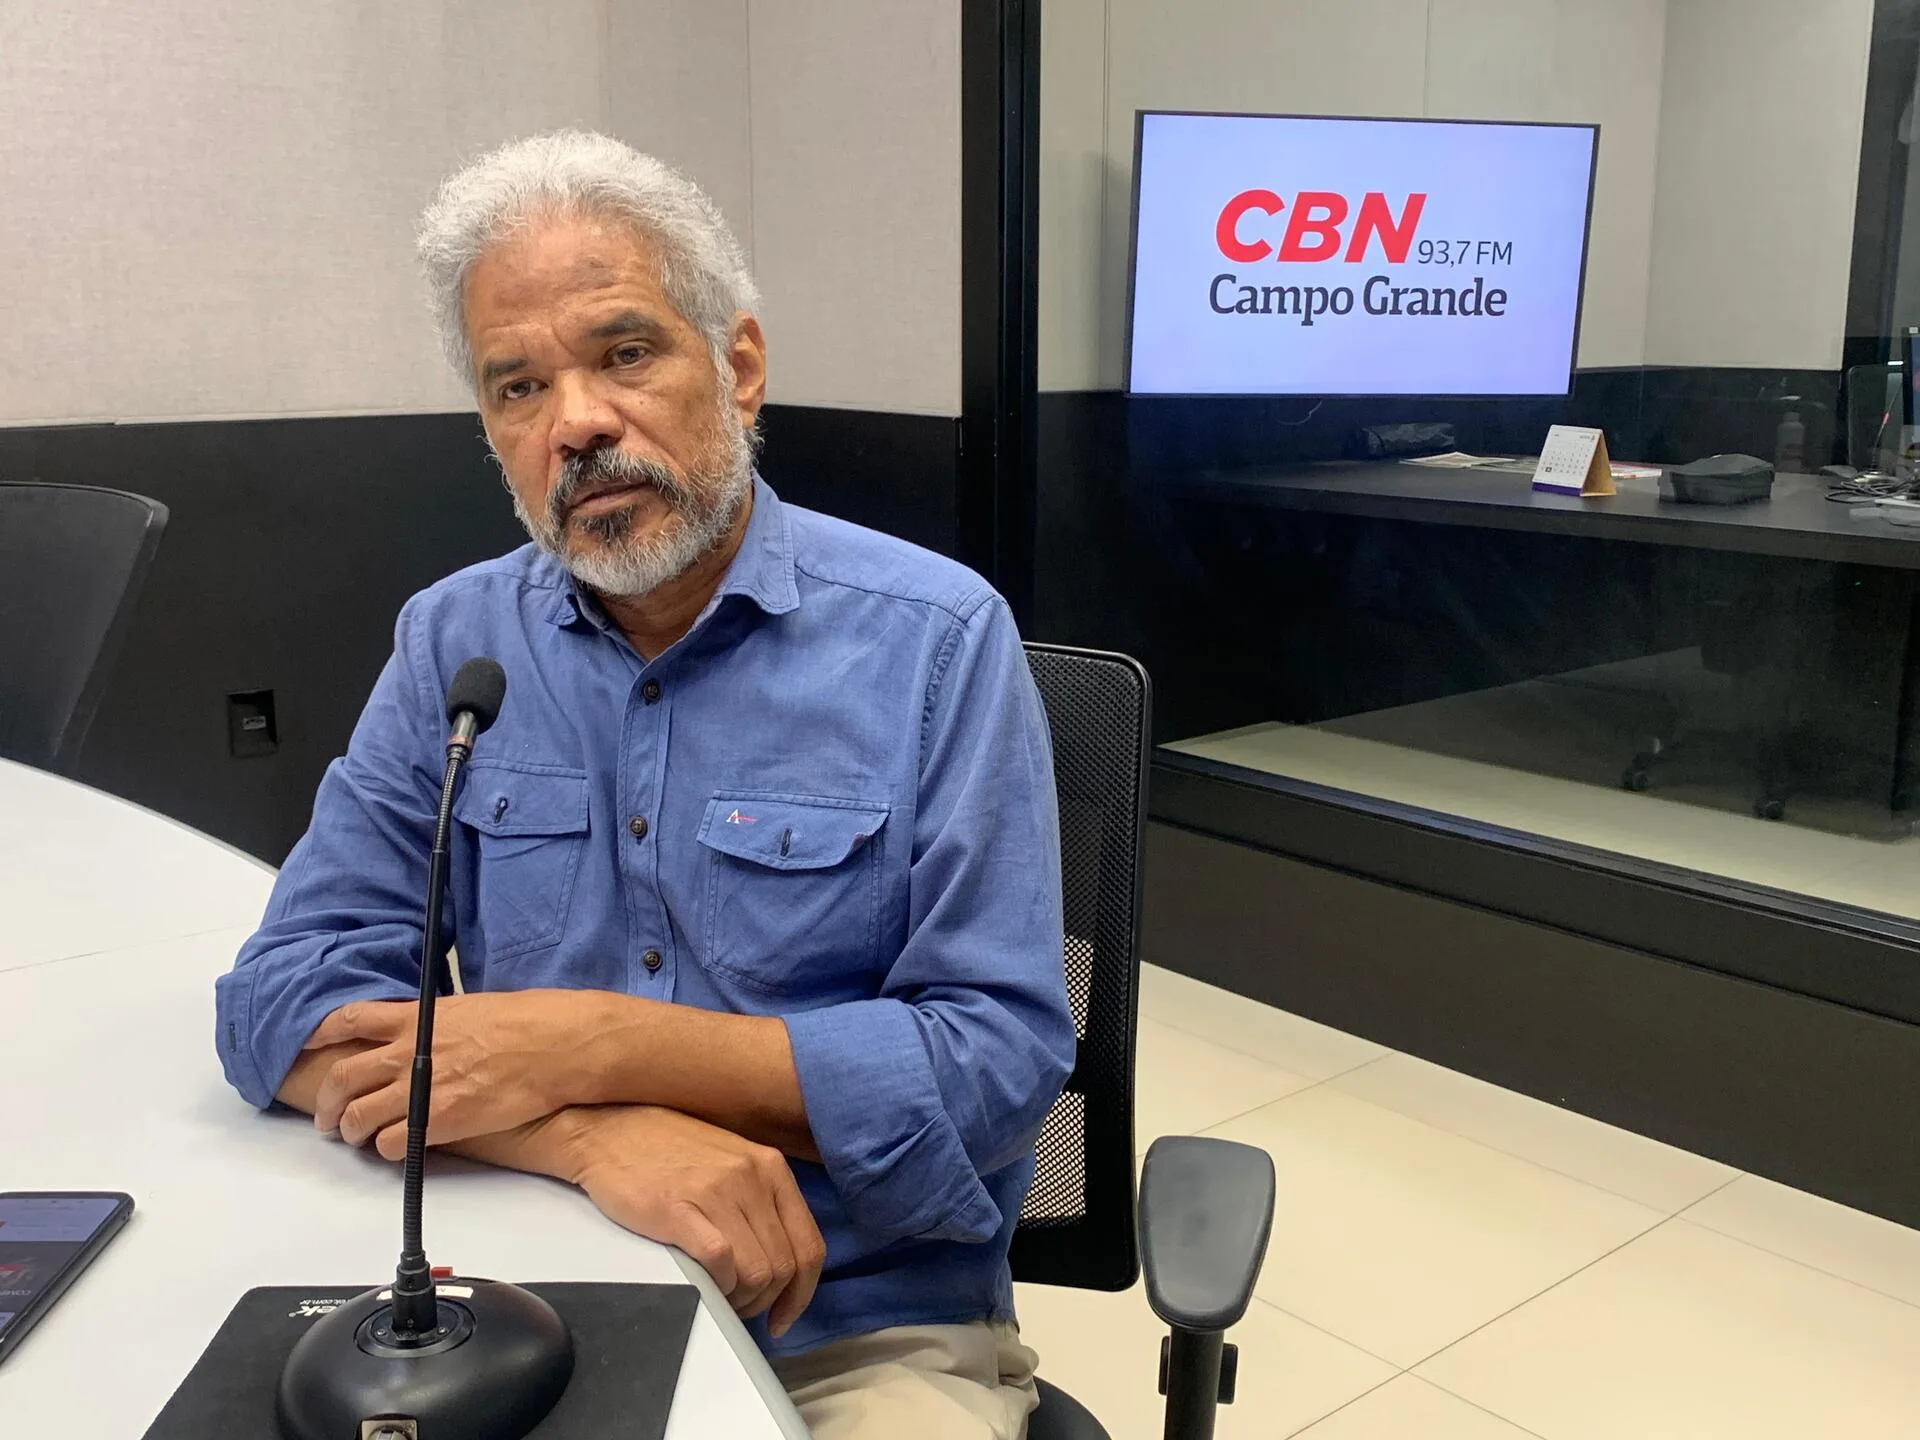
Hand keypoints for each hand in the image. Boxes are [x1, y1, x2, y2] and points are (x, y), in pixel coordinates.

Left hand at [305, 991, 599, 1158]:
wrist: (556, 1046)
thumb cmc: (527, 1021)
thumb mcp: (471, 1007)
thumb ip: (437, 1024)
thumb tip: (428, 1035)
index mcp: (417, 1018)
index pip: (350, 1020)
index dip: (320, 1034)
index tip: (307, 1045)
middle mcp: (410, 1051)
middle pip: (343, 1078)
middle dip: (327, 1102)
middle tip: (326, 1117)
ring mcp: (422, 1088)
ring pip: (359, 1116)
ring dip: (352, 1131)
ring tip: (357, 1138)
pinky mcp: (439, 1121)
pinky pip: (393, 1144)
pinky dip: (388, 1149)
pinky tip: (398, 1147)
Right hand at [557, 1105, 825, 1337]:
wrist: (607, 1129)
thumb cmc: (666, 1151)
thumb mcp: (731, 1163)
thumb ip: (759, 1203)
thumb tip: (777, 1264)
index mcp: (770, 1168)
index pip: (810, 1246)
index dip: (801, 1293)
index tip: (783, 1316)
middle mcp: (752, 1177)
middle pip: (784, 1267)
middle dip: (765, 1301)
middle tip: (738, 1306)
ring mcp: (717, 1191)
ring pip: (757, 1272)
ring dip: (740, 1299)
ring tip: (719, 1295)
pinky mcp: (678, 1208)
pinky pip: (720, 1262)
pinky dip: (718, 1286)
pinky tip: (704, 1285)